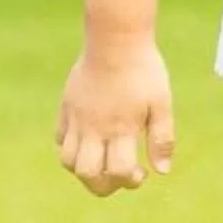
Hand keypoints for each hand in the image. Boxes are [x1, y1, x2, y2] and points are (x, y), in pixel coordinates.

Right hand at [56, 40, 176, 195]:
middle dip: (103, 185)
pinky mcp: (67, 106)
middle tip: (118, 173)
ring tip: (101, 158)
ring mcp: (77, 118)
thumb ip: (162, 138)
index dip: (128, 181)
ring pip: (68, 160)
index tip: (140, 171)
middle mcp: (94, 128)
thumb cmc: (144, 69)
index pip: (116, 172)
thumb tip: (162, 171)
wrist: (115, 37)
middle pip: (86, 174)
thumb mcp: (161, 103)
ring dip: (83, 169)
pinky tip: (89, 137)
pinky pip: (60, 137)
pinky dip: (71, 147)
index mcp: (121, 129)